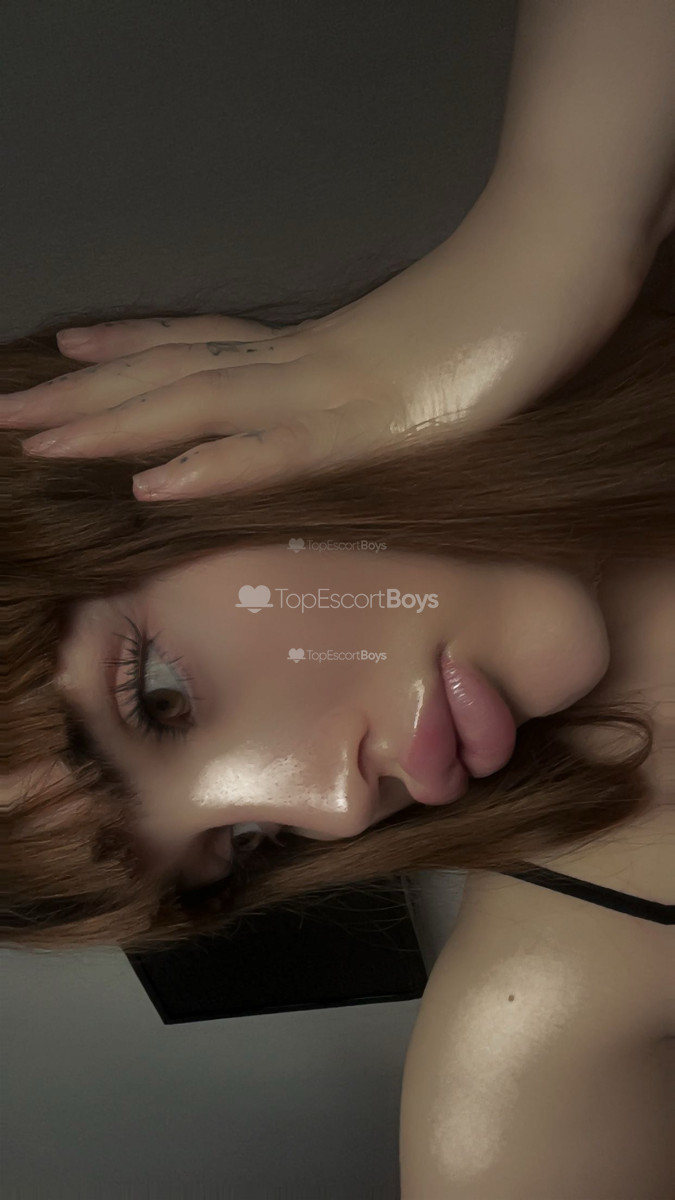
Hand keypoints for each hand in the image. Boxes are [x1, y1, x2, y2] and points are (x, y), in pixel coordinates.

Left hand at [3, 179, 640, 500]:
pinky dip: (216, 465)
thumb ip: (370, 373)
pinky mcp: (370, 423)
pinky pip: (280, 451)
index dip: (131, 348)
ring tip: (37, 439)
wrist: (553, 269)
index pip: (203, 343)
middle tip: (6, 411)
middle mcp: (302, 360)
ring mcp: (330, 388)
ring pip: (202, 405)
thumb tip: (345, 386)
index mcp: (311, 345)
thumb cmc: (496, 313)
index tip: (69, 351)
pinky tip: (153, 484)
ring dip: (114, 426)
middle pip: (175, 373)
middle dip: (84, 396)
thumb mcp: (420, 352)